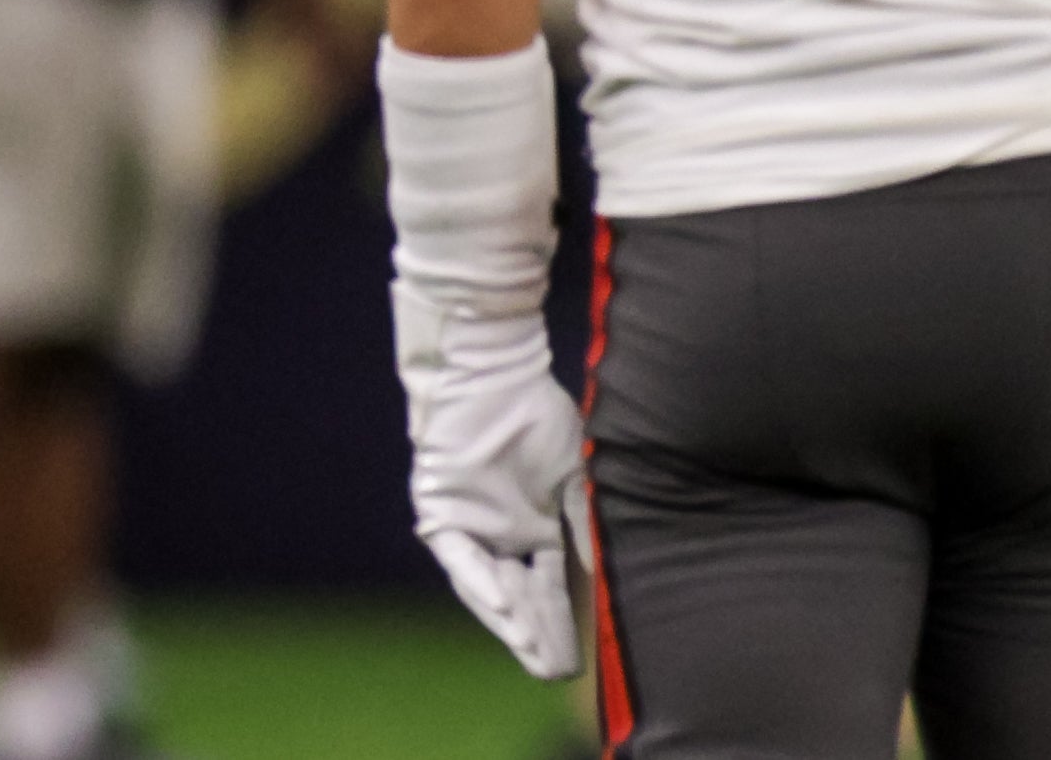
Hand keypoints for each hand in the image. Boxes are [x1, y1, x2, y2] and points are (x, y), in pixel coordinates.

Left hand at [395, 285, 587, 679]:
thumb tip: (606, 569)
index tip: (578, 658)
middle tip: (555, 671)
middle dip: (537, 635)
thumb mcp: (576, 472)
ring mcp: (471, 529)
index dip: (563, 620)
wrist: (495, 377)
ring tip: (531, 651)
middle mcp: (501, 537)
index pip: (551, 585)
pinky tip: (501, 607)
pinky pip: (461, 559)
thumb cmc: (539, 417)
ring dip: (509, 619)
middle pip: (521, 596)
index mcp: (535, 528)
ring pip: (490, 587)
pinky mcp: (443, 516)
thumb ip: (585, 521)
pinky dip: (480, 583)